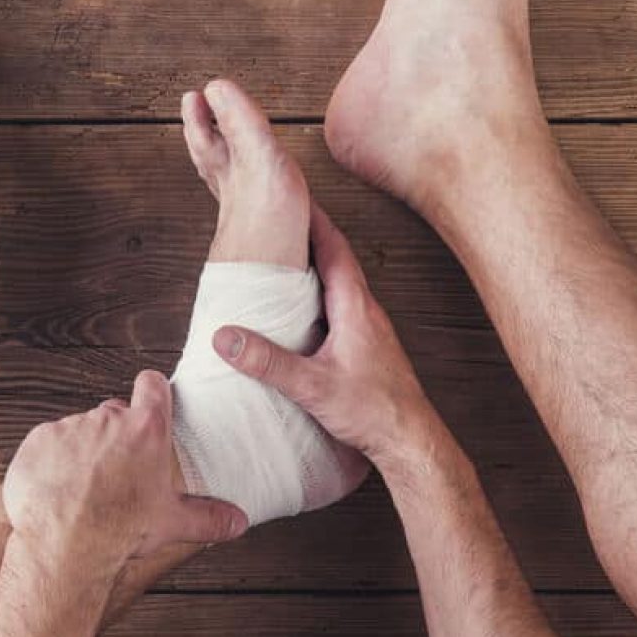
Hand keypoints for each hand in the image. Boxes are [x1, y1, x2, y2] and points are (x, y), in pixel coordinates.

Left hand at [2, 370, 247, 575]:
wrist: (65, 546)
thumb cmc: (121, 531)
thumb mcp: (174, 523)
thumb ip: (210, 518)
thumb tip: (238, 522)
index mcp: (146, 429)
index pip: (152, 384)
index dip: (152, 392)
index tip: (150, 404)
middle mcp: (108, 418)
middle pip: (114, 412)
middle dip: (116, 436)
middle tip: (117, 470)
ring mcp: (71, 426)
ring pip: (81, 429)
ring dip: (83, 449)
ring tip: (84, 487)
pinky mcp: (40, 439)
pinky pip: (49, 442)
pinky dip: (52, 460)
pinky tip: (58, 488)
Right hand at [213, 204, 442, 469]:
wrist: (411, 441)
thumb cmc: (373, 412)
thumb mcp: (313, 386)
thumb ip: (268, 362)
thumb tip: (226, 338)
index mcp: (356, 307)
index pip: (334, 248)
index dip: (314, 219)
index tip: (293, 195)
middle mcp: (366, 310)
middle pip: (337, 259)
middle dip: (310, 235)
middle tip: (282, 219)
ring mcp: (370, 328)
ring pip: (340, 284)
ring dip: (316, 265)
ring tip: (286, 258)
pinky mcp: (368, 346)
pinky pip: (342, 307)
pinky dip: (321, 294)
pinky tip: (303, 310)